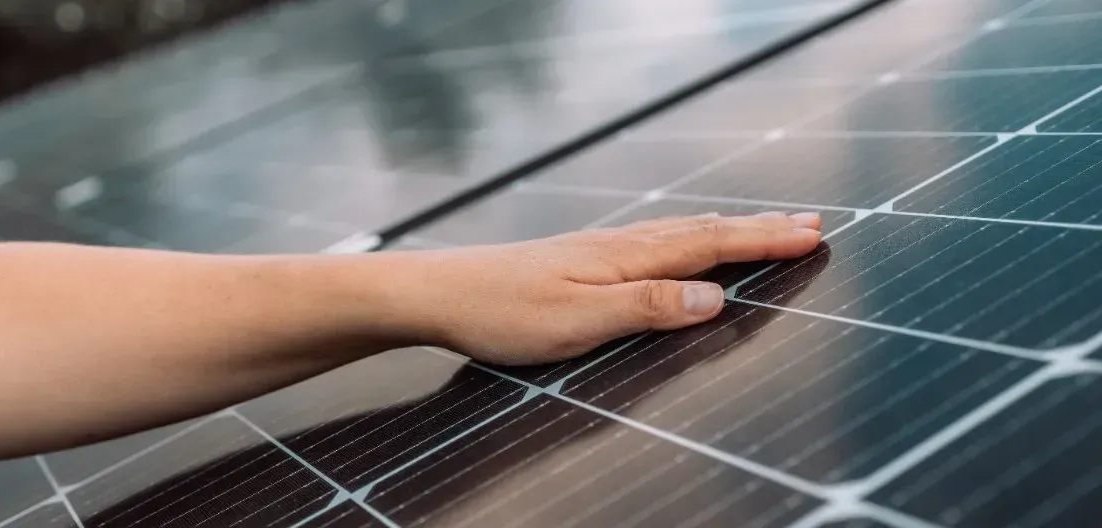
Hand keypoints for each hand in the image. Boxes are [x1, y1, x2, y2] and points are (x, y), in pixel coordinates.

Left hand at [386, 211, 823, 365]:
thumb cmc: (502, 313)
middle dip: (759, 229)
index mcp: (626, 259)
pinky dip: (689, 236)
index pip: (710, 245)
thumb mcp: (578, 322)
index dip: (763, 242)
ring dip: (728, 229)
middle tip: (810, 225)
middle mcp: (618, 246)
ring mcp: (600, 249)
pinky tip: (683, 243)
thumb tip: (716, 296)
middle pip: (703, 230)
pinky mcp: (582, 260)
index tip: (812, 237)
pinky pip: (654, 240)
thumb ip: (648, 307)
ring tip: (764, 227)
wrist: (438, 293)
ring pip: (679, 232)